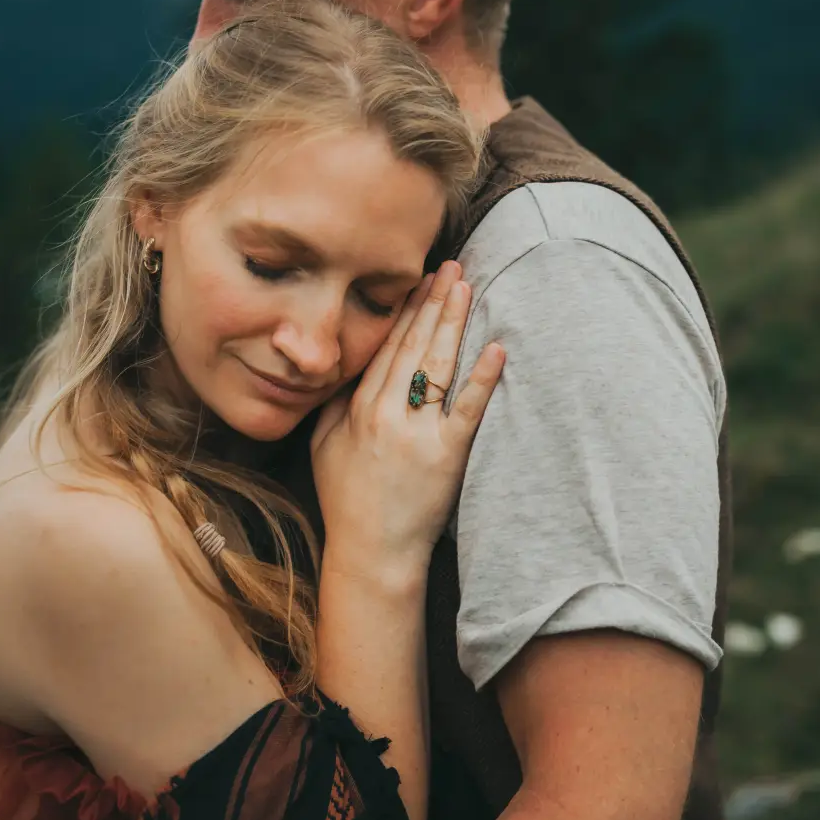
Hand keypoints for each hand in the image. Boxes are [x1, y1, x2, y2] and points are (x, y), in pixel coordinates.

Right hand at [311, 260, 503, 583]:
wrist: (371, 553)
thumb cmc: (347, 501)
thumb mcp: (322, 446)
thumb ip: (333, 403)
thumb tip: (344, 364)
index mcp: (357, 408)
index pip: (385, 346)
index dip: (403, 309)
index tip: (417, 279)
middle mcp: (386, 414)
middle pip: (413, 345)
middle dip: (432, 302)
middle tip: (450, 266)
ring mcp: (417, 434)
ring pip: (437, 366)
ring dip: (453, 323)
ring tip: (466, 288)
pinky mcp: (446, 456)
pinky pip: (468, 409)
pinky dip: (483, 377)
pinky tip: (496, 347)